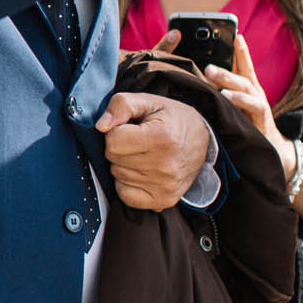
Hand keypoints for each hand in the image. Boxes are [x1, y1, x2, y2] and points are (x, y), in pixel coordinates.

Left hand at [97, 92, 211, 210]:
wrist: (201, 140)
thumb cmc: (171, 119)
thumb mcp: (148, 102)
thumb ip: (121, 106)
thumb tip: (100, 127)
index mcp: (163, 138)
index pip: (113, 142)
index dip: (116, 132)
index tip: (131, 129)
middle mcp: (166, 166)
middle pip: (113, 159)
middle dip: (119, 148)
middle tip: (138, 142)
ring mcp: (166, 186)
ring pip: (117, 176)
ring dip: (124, 164)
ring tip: (144, 155)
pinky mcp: (164, 200)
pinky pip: (125, 195)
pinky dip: (127, 184)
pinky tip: (142, 172)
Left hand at [202, 33, 283, 148]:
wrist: (270, 149)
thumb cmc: (247, 124)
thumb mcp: (234, 106)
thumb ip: (221, 92)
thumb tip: (199, 78)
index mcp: (247, 88)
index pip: (244, 66)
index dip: (240, 51)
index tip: (235, 35)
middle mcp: (255, 93)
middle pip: (241, 75)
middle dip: (225, 66)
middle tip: (206, 63)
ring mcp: (259, 105)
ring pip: (245, 88)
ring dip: (228, 79)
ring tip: (211, 73)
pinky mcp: (262, 119)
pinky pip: (252, 107)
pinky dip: (240, 100)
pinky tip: (226, 97)